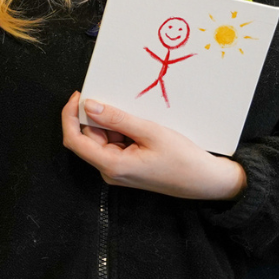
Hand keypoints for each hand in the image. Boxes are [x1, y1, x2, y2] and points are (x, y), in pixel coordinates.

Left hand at [61, 92, 246, 200]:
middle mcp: (110, 171)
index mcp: (112, 166)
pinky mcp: (126, 166)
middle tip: (116, 99)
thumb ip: (117, 119)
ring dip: (111, 123)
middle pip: (87, 137)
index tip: (79, 96)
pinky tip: (139, 125)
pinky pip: (114, 144)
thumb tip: (89, 105)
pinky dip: (120, 130)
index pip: (74, 140)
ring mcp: (118, 170)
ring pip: (101, 139)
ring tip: (136, 116)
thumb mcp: (150, 132)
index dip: (70, 116)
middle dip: (97, 117)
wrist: (208, 182)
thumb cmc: (184, 160)